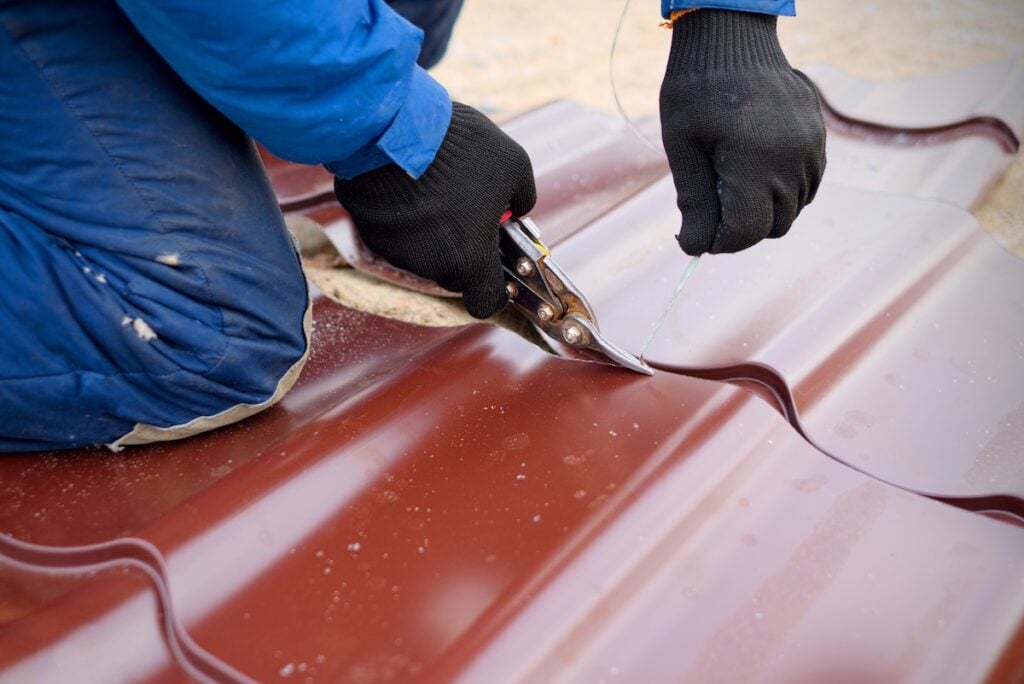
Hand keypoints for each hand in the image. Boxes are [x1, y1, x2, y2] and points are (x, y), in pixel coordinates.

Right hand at [334, 102, 535, 317]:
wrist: (392, 126)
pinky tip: (410, 183)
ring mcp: (396, 252)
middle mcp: (430, 266)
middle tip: (469, 208)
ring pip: (425, 252)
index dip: (495, 287)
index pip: (486, 302)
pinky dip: (406, 217)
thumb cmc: (460, 149)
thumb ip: (522, 198)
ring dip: (434, 230)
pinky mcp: (370, 232)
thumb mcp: (514, 165)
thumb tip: (517, 209)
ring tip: (437, 187)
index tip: (498, 265)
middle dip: (465, 247)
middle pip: (455, 271)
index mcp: (469, 261)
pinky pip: (397, 233)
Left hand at [659, 10, 825, 254]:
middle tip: (710, 209)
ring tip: (729, 184)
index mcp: (755, 161)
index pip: (746, 230)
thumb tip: (695, 248)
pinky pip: (806, 186)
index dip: (718, 242)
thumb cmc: (696, 90)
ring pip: (793, 210)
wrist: (731, 39)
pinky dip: (782, 192)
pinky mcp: (818, 138)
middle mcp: (792, 158)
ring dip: (763, 211)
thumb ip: (695, 200)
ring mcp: (811, 148)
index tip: (695, 236)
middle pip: (773, 226)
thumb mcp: (682, 146)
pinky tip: (753, 172)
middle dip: (740, 229)